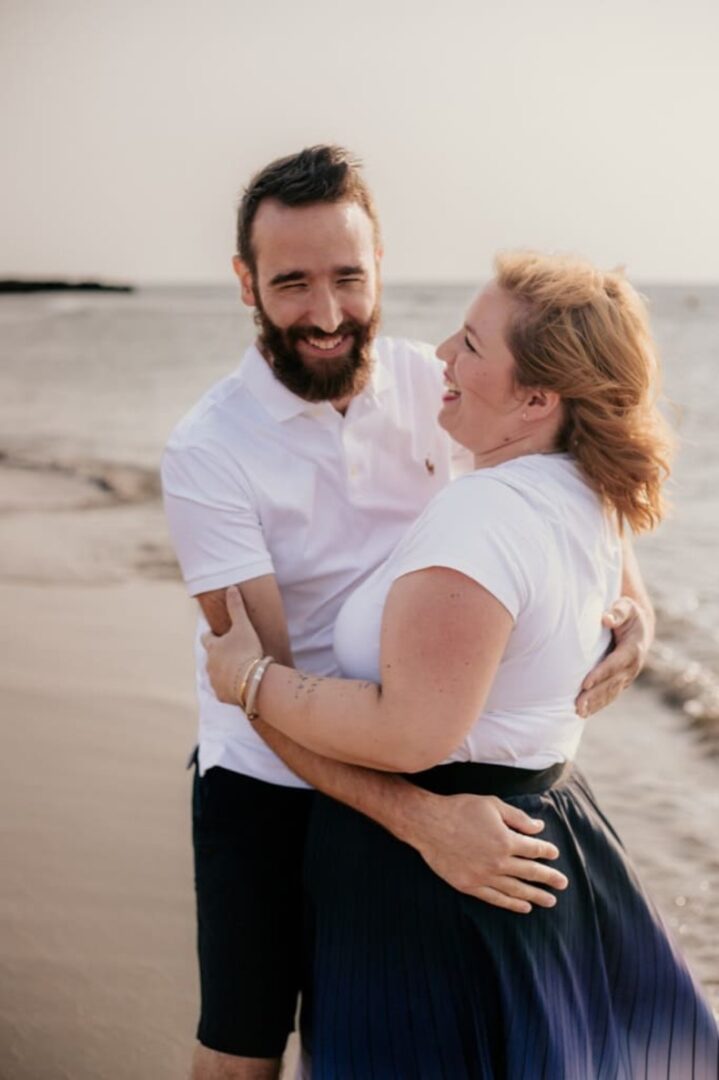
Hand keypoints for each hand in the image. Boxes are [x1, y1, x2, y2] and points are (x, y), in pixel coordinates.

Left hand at [202, 585, 261, 703]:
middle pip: (211, 658)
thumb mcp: (243, 626)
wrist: (251, 681)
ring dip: (224, 672)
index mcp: (213, 647)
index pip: (206, 638)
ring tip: (237, 671)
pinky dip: (230, 687)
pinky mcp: (222, 695)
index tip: (215, 633)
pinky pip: (224, 690)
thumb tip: (231, 587)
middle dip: (218, 656)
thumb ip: (236, 607)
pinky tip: (240, 686)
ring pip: (216, 674)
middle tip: (230, 653)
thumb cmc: (246, 651)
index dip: (211, 635)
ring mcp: (214, 681)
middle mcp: (210, 664)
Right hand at [411, 792, 567, 912]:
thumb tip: (539, 827)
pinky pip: (496, 899)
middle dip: (549, 878)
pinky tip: (524, 907)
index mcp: (506, 840)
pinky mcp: (469, 886)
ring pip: (516, 890)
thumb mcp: (492, 805)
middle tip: (563, 884)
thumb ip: (518, 818)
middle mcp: (498, 862)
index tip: (554, 855)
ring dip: (536, 896)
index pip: (534, 849)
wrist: (428, 824)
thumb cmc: (460, 809)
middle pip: (531, 872)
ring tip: (550, 901)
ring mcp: (484, 876)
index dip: (547, 851)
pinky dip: (512, 905)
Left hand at [575, 595, 650, 717]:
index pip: (615, 664)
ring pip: (610, 693)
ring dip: (595, 704)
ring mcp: (627, 677)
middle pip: (611, 684)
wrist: (640, 627)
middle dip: (594, 695)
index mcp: (633, 649)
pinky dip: (598, 705)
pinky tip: (584, 713)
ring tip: (578, 712)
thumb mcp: (626, 607)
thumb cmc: (628, 614)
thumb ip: (617, 611)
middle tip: (578, 705)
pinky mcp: (621, 682)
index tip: (585, 683)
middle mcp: (632, 667)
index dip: (601, 674)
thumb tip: (606, 618)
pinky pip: (609, 695)